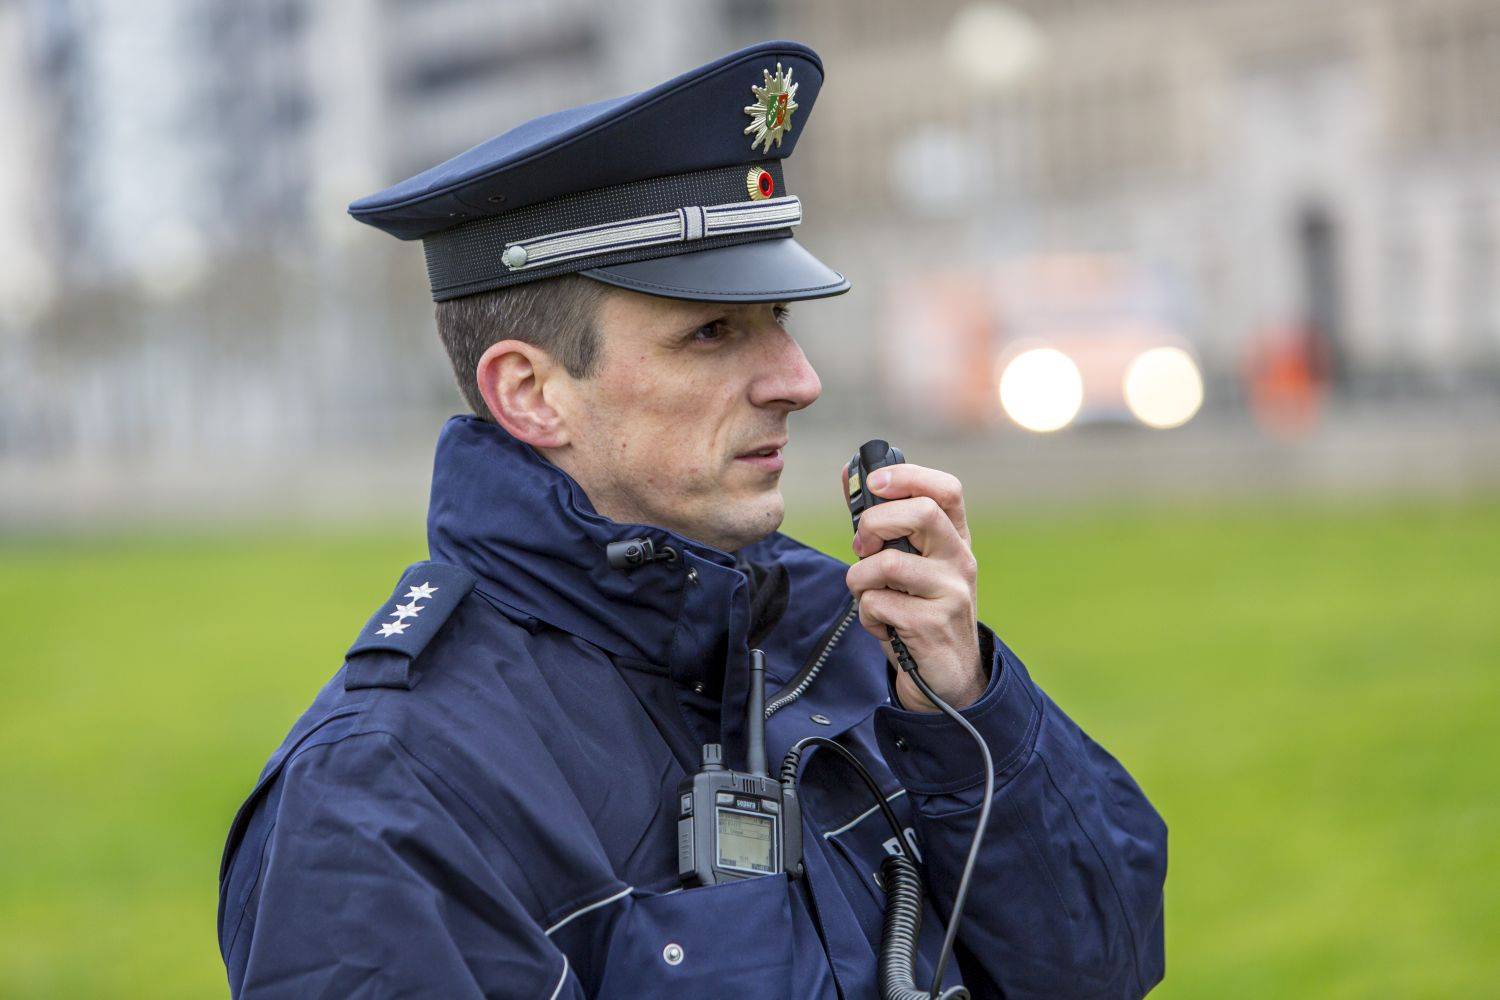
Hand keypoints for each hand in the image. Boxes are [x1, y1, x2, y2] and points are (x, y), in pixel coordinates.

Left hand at [844, 463, 985, 712]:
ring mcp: (951, 591)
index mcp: (954, 537)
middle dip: (875, 524)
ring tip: (868, 595)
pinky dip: (866, 614)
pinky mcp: (933, 623)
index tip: (874, 482)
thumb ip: (880, 521)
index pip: (946, 488)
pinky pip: (878, 603)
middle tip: (862, 547)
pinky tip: (882, 624)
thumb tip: (849, 473)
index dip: (908, 475)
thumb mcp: (907, 561)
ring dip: (860, 580)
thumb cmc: (918, 609)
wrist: (947, 675)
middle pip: (921, 513)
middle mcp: (959, 559)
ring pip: (888, 564)